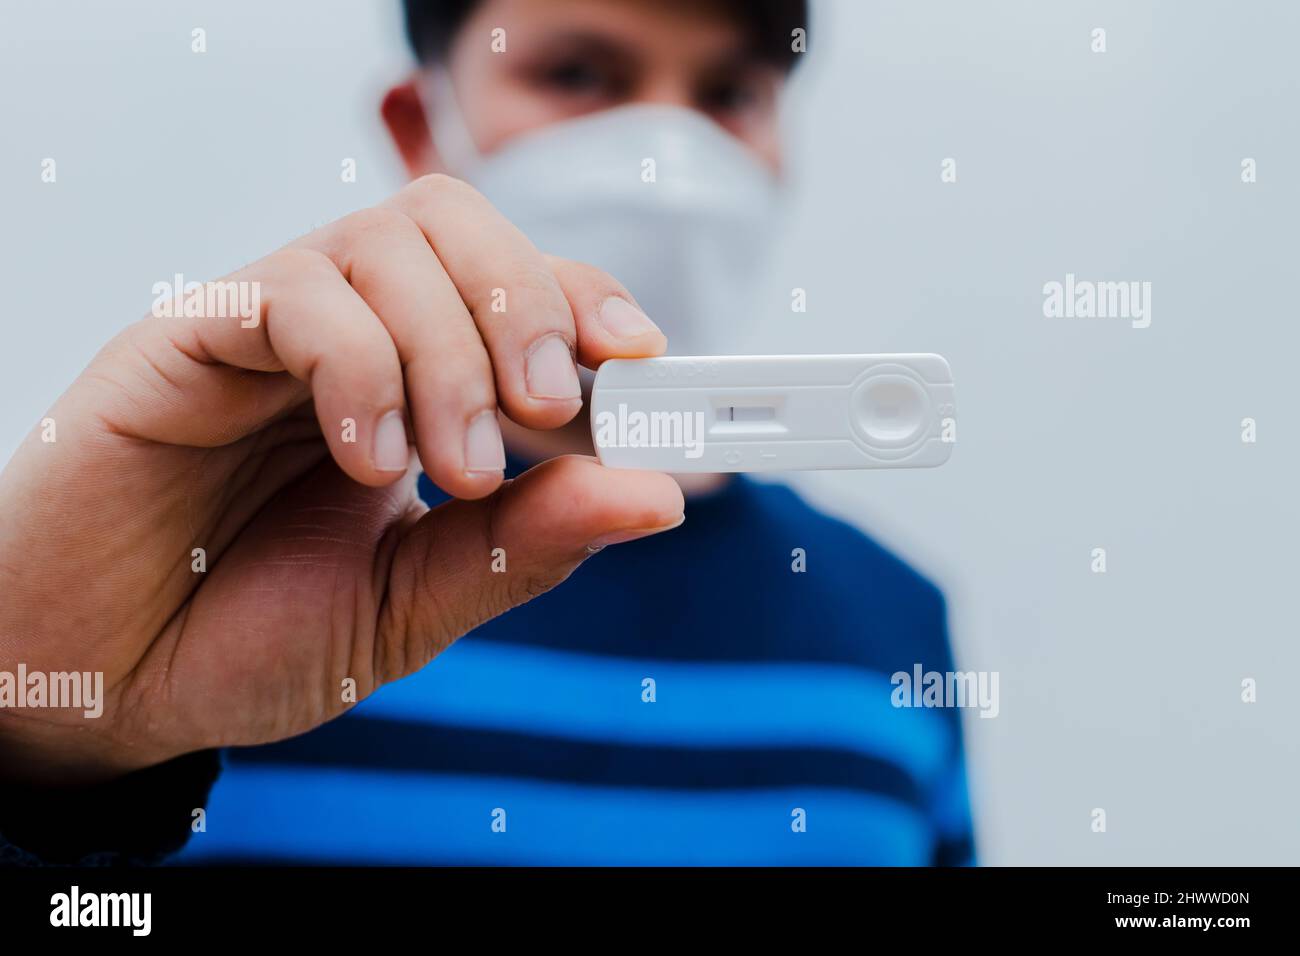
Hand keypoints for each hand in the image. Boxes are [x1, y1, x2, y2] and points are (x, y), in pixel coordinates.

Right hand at [0, 174, 682, 784]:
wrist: (104, 685)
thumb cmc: (249, 636)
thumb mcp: (415, 605)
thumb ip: (524, 546)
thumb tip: (657, 496)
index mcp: (413, 386)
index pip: (515, 289)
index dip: (586, 303)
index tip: (643, 362)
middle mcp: (349, 335)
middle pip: (457, 226)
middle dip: (528, 306)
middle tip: (551, 410)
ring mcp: (270, 328)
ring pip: (386, 241)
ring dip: (450, 349)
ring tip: (450, 469)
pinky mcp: (189, 335)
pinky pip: (290, 291)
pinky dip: (356, 365)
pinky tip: (365, 458)